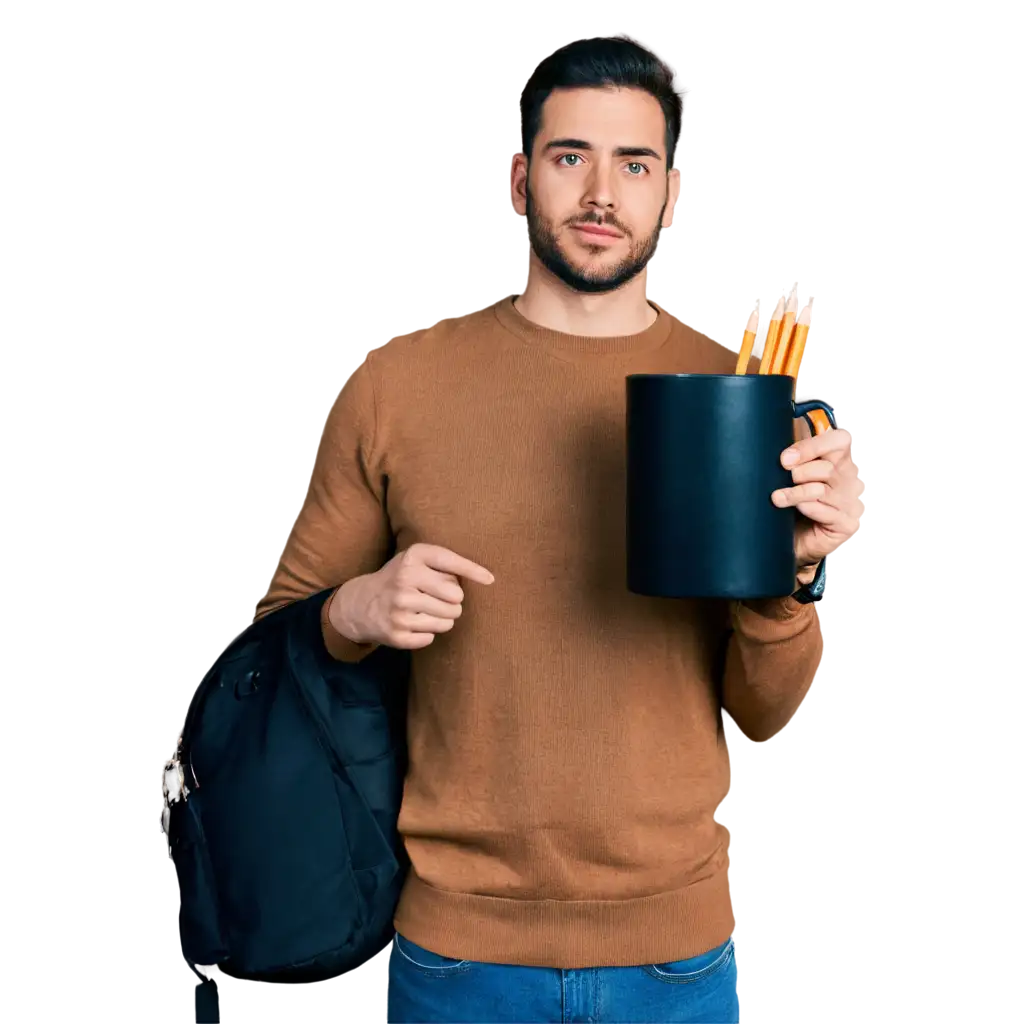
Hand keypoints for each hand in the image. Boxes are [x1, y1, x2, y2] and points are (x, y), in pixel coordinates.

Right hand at [329, 542, 493, 649]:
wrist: (360, 603)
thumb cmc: (401, 578)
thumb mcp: (415, 560)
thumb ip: (445, 564)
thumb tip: (485, 578)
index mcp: (412, 557)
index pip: (450, 563)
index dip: (474, 571)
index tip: (490, 579)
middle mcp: (404, 580)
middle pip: (456, 598)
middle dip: (454, 602)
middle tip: (439, 600)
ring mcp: (399, 608)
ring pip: (448, 621)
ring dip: (443, 619)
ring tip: (426, 611)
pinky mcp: (396, 634)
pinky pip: (432, 638)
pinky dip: (427, 633)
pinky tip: (413, 624)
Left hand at [771, 426, 860, 571]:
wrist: (792, 541)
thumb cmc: (792, 505)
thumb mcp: (790, 477)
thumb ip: (791, 458)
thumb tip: (772, 440)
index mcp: (838, 461)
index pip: (840, 440)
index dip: (812, 446)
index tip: (785, 458)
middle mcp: (849, 479)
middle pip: (829, 466)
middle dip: (799, 471)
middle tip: (781, 476)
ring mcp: (850, 502)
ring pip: (823, 489)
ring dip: (795, 492)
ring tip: (777, 497)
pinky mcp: (846, 524)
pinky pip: (826, 512)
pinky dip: (807, 509)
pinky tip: (795, 511)